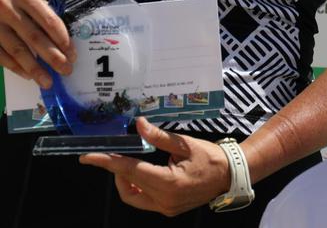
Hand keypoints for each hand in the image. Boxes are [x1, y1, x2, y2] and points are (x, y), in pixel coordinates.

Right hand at [0, 0, 75, 87]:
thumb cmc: (15, 3)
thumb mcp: (29, 0)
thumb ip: (44, 15)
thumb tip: (65, 45)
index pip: (48, 20)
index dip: (62, 39)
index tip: (72, 55)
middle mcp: (7, 7)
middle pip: (34, 37)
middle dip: (52, 56)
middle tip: (65, 70)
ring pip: (18, 50)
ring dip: (35, 68)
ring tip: (47, 81)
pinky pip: (2, 57)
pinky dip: (16, 68)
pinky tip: (28, 76)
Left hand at [79, 117, 230, 216]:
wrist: (230, 176)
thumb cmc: (209, 156)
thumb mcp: (184, 143)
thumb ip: (158, 136)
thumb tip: (138, 125)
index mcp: (168, 183)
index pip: (129, 171)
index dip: (107, 163)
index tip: (89, 157)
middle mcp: (163, 201)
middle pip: (127, 188)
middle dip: (116, 172)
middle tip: (114, 154)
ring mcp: (165, 208)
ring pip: (133, 198)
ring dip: (125, 181)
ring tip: (129, 161)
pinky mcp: (168, 209)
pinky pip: (144, 201)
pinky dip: (137, 187)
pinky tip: (141, 172)